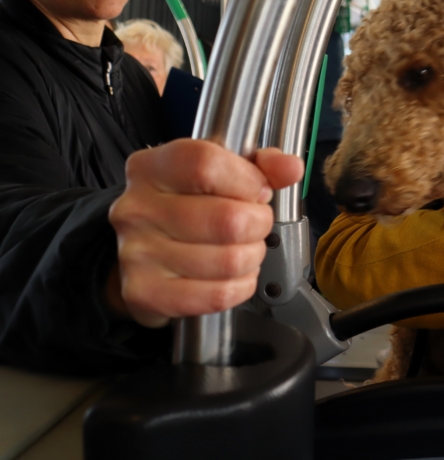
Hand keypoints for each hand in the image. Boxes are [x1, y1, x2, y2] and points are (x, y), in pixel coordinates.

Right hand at [108, 140, 304, 327]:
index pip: (206, 164)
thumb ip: (261, 165)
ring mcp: (137, 253)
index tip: (258, 190)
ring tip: (242, 248)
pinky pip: (218, 295)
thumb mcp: (220, 172)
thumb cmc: (187, 205)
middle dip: (259, 224)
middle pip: (228, 219)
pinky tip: (234, 275)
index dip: (248, 180)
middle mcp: (137, 209)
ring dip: (252, 257)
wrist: (142, 250)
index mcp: (152, 168)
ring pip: (229, 261)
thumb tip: (290, 168)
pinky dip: (240, 286)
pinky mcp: (145, 293)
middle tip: (254, 224)